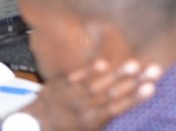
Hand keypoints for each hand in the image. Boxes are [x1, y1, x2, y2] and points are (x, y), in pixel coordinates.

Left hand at [26, 59, 160, 130]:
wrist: (36, 120)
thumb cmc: (67, 126)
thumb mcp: (89, 129)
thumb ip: (106, 119)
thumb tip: (125, 107)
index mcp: (91, 121)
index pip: (116, 108)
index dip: (134, 98)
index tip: (150, 88)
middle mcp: (82, 107)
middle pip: (111, 94)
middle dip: (133, 82)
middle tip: (151, 70)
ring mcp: (70, 94)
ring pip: (96, 83)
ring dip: (117, 74)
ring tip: (134, 64)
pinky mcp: (60, 83)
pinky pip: (76, 76)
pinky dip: (89, 70)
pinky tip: (104, 63)